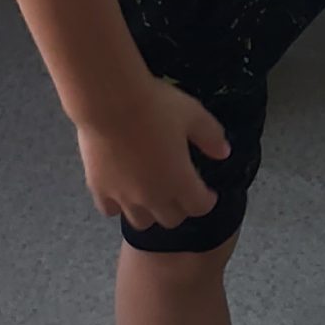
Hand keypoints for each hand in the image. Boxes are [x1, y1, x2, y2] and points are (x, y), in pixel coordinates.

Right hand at [76, 76, 229, 232]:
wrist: (110, 102)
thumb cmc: (156, 106)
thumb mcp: (193, 114)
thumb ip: (211, 136)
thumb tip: (224, 153)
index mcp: (179, 181)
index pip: (199, 207)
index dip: (206, 201)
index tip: (208, 193)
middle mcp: (152, 197)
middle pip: (171, 219)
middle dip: (180, 208)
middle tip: (181, 191)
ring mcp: (123, 197)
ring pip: (141, 221)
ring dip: (151, 212)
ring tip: (152, 194)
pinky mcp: (99, 190)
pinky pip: (111, 211)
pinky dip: (119, 206)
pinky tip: (123, 190)